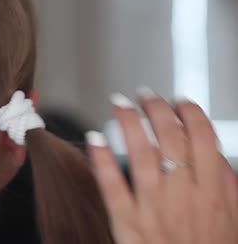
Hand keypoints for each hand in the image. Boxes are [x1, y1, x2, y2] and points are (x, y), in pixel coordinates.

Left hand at [86, 89, 237, 243]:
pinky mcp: (128, 223)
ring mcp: (154, 208)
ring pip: (140, 155)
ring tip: (119, 103)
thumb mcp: (233, 217)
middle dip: (156, 109)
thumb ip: (225, 183)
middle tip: (144, 95)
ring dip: (129, 123)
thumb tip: (213, 150)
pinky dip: (102, 160)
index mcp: (212, 193)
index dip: (190, 113)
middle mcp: (184, 196)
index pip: (203, 139)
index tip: (179, 100)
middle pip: (170, 139)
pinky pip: (113, 187)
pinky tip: (94, 138)